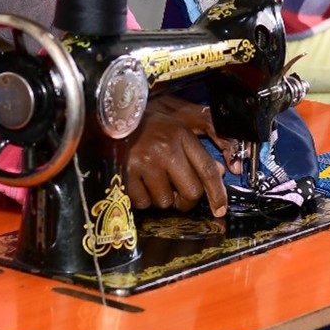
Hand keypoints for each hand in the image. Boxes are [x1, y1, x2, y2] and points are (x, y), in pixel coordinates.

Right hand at [123, 96, 234, 216]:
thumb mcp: (174, 132)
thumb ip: (197, 153)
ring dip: (160, 197)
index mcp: (181, 135)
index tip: (220, 209)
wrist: (109, 120)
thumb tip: (220, 174)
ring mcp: (146, 162)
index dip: (217, 193)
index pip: (207, 169)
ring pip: (166, 201)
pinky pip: (143, 203)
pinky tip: (137, 182)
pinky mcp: (126, 174)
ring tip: (150, 180)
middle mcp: (166, 148)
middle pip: (191, 191)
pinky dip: (142, 198)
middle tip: (177, 195)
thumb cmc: (145, 128)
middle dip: (186, 200)